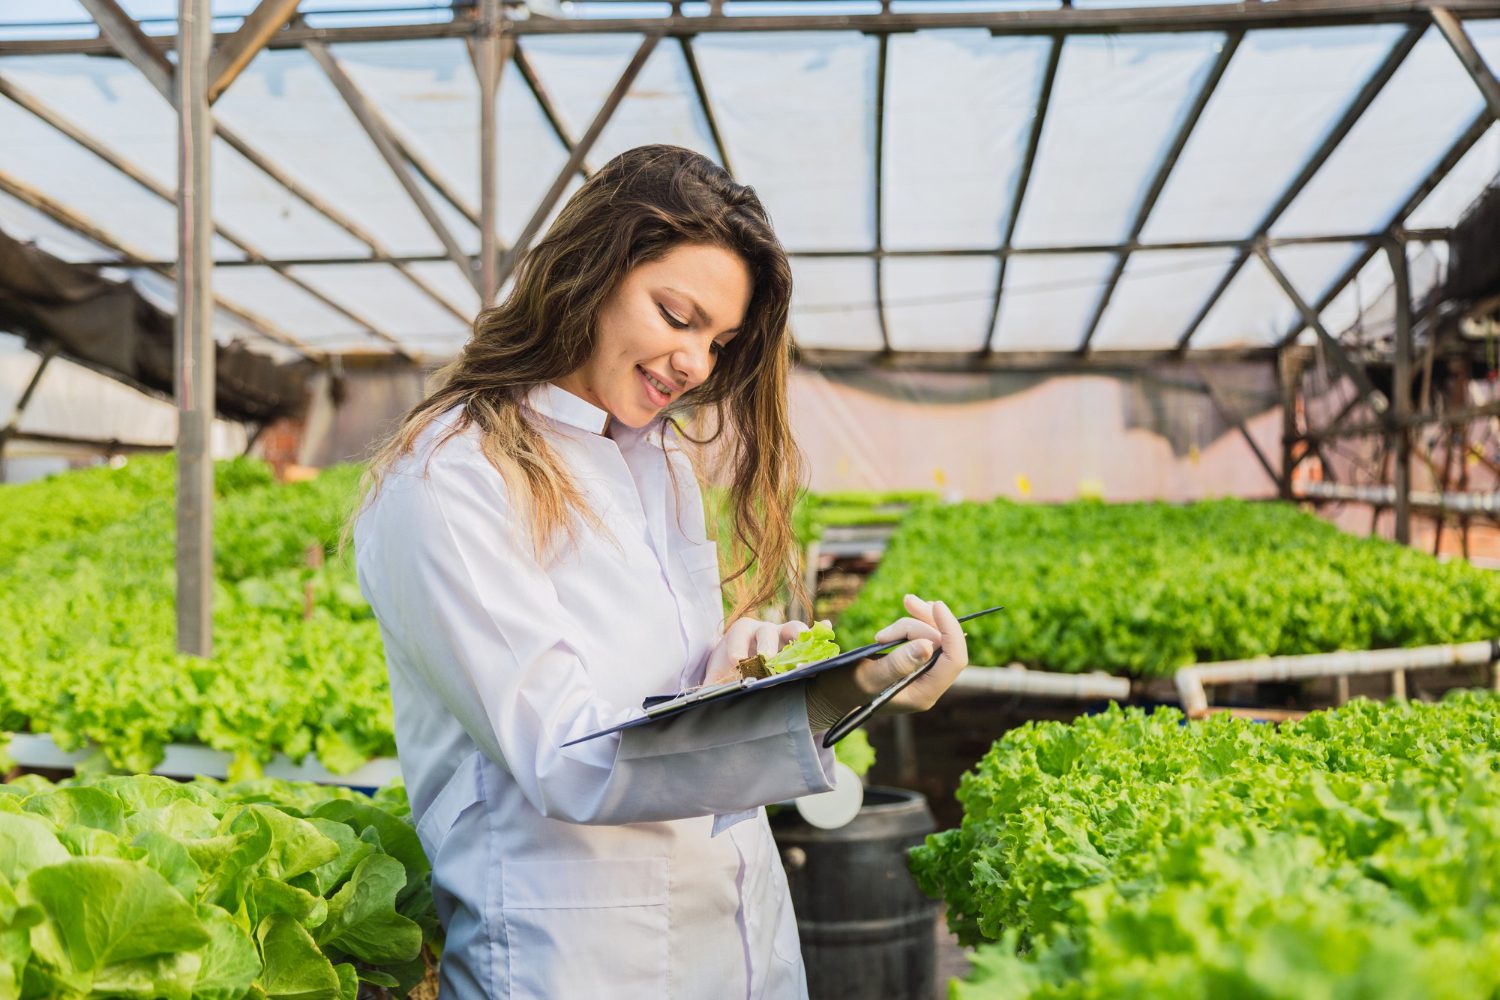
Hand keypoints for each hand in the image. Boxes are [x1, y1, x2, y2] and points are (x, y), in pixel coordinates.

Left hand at [703, 616, 825, 685]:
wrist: (742, 668)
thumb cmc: (728, 672)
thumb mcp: (716, 679)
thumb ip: (708, 690)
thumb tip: (694, 706)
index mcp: (741, 631)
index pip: (741, 634)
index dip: (739, 648)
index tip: (737, 662)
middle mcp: (765, 629)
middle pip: (768, 632)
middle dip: (768, 648)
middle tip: (768, 663)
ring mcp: (786, 635)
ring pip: (795, 630)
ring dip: (800, 641)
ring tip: (804, 661)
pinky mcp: (803, 645)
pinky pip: (815, 637)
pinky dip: (822, 636)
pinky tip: (829, 638)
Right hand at [806, 594, 967, 726]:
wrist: (832, 693)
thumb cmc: (845, 689)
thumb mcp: (867, 677)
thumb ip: (897, 664)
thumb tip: (926, 646)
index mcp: (924, 693)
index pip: (954, 660)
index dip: (950, 631)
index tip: (937, 606)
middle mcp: (929, 683)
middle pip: (943, 642)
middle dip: (921, 622)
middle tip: (897, 613)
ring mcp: (923, 672)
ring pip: (933, 634)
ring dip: (912, 621)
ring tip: (882, 633)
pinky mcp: (915, 661)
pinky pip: (924, 635)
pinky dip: (912, 623)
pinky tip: (899, 620)